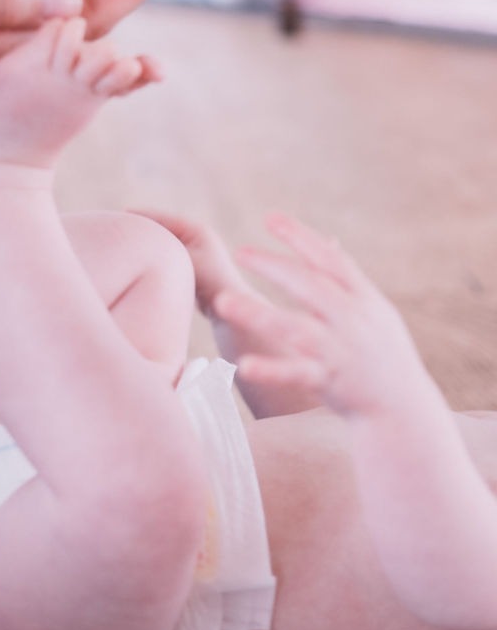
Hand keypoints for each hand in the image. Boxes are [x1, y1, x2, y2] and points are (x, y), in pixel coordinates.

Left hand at [212, 214, 427, 419]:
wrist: (406, 411)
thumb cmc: (387, 357)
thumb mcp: (376, 312)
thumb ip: (349, 279)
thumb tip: (329, 241)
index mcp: (365, 300)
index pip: (330, 261)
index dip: (301, 237)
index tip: (271, 218)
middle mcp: (353, 320)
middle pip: (309, 285)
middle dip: (274, 266)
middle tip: (240, 252)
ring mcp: (341, 351)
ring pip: (294, 327)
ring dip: (257, 313)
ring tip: (222, 302)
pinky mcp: (331, 382)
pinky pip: (296, 374)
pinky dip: (271, 369)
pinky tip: (244, 364)